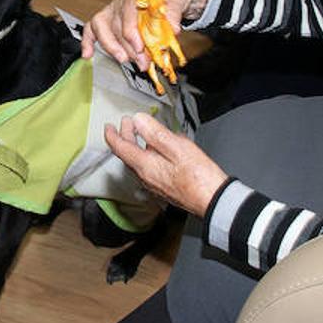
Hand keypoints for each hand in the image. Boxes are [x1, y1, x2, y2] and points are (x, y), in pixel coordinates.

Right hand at [81, 0, 209, 69]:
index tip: (139, 46)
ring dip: (114, 48)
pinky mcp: (110, 16)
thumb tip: (173, 29)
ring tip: (129, 60)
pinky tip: (88, 54)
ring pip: (103, 27)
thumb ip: (174, 12)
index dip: (131, 29)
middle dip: (128, 46)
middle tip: (142, 61)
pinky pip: (93, 27)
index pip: (128, 6)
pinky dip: (89, 41)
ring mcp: (115, 5)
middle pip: (117, 21)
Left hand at [104, 113, 226, 216]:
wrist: (213, 201)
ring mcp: (155, 184)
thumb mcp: (177, 147)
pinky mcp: (164, 188)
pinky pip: (149, 168)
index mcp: (146, 166)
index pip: (121, 148)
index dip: (112, 135)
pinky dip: (147, 155)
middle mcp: (146, 177)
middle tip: (126, 124)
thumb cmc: (199, 177)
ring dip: (136, 145)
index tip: (109, 127)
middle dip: (125, 137)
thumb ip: (155, 133)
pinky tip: (158, 151)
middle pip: (128, 155)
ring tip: (142, 133)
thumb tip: (139, 121)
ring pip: (138, 162)